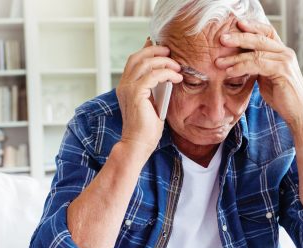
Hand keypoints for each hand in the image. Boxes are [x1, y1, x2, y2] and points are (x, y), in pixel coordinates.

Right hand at [116, 37, 182, 154]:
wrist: (138, 144)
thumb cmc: (146, 129)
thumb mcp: (152, 103)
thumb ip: (154, 88)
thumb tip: (165, 75)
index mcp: (125, 86)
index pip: (134, 60)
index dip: (148, 50)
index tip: (164, 49)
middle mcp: (124, 85)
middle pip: (138, 56)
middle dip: (156, 51)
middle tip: (171, 52)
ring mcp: (128, 88)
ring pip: (146, 63)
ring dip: (165, 62)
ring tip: (178, 67)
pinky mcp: (136, 93)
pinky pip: (153, 75)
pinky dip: (167, 73)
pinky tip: (177, 78)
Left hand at [215, 20, 302, 128]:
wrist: (297, 113)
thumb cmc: (282, 97)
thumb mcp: (266, 77)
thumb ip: (258, 66)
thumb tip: (240, 61)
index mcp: (282, 52)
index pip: (267, 32)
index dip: (252, 26)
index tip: (236, 25)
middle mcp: (286, 53)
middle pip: (260, 38)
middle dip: (239, 37)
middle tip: (221, 39)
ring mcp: (285, 61)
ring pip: (256, 53)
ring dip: (235, 57)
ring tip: (219, 62)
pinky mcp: (282, 71)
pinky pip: (258, 65)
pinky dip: (242, 67)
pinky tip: (230, 72)